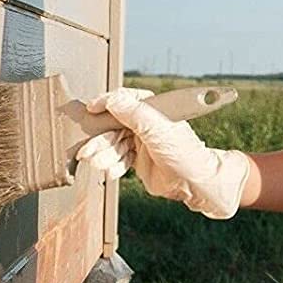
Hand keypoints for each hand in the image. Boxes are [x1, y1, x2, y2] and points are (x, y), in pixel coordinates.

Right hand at [74, 86, 251, 219]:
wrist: (194, 182)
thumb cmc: (184, 153)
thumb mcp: (157, 129)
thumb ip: (133, 113)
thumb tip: (112, 100)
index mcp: (151, 108)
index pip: (123, 100)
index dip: (105, 103)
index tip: (91, 109)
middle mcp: (144, 123)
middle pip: (113, 126)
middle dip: (101, 140)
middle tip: (88, 151)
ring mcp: (140, 142)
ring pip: (114, 144)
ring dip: (106, 154)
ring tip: (101, 163)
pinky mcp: (138, 159)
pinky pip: (118, 159)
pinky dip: (114, 165)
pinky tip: (113, 170)